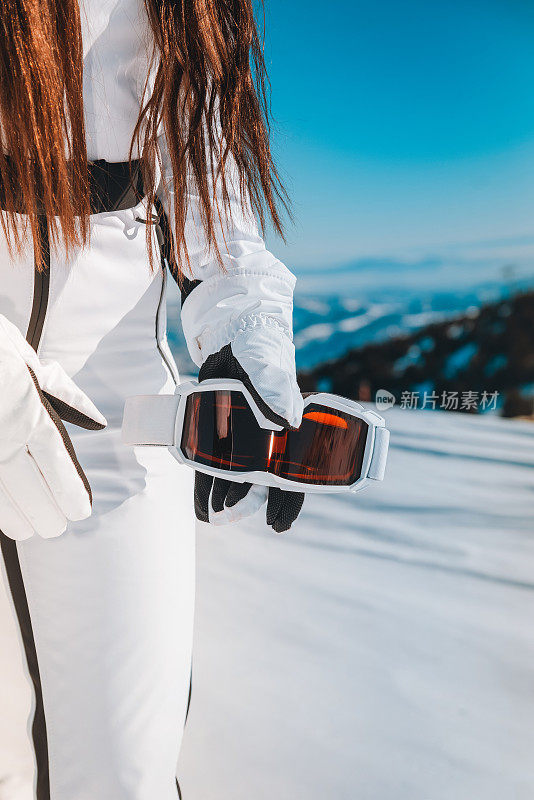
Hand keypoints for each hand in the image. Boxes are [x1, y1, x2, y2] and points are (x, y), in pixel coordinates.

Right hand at [0, 314, 106, 539]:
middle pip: (30, 486)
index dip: (69, 490)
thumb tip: (93, 418)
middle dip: (45, 512)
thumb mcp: (23, 355)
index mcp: (27, 410)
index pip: (56, 461)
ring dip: (14, 516)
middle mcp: (2, 433)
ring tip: (27, 531)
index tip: (79, 510)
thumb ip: (60, 391)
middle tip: (55, 529)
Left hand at [193, 338, 304, 533]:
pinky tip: (202, 506)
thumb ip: (277, 388)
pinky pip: (212, 464)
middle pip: (263, 479)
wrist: (232, 334)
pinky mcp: (218, 431)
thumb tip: (287, 422)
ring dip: (227, 498)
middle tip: (232, 516)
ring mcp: (241, 436)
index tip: (279, 523)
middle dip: (250, 502)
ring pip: (236, 476)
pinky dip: (207, 485)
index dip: (288, 499)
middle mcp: (266, 436)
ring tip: (216, 517)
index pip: (293, 470)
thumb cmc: (259, 348)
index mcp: (286, 426)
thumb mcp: (268, 364)